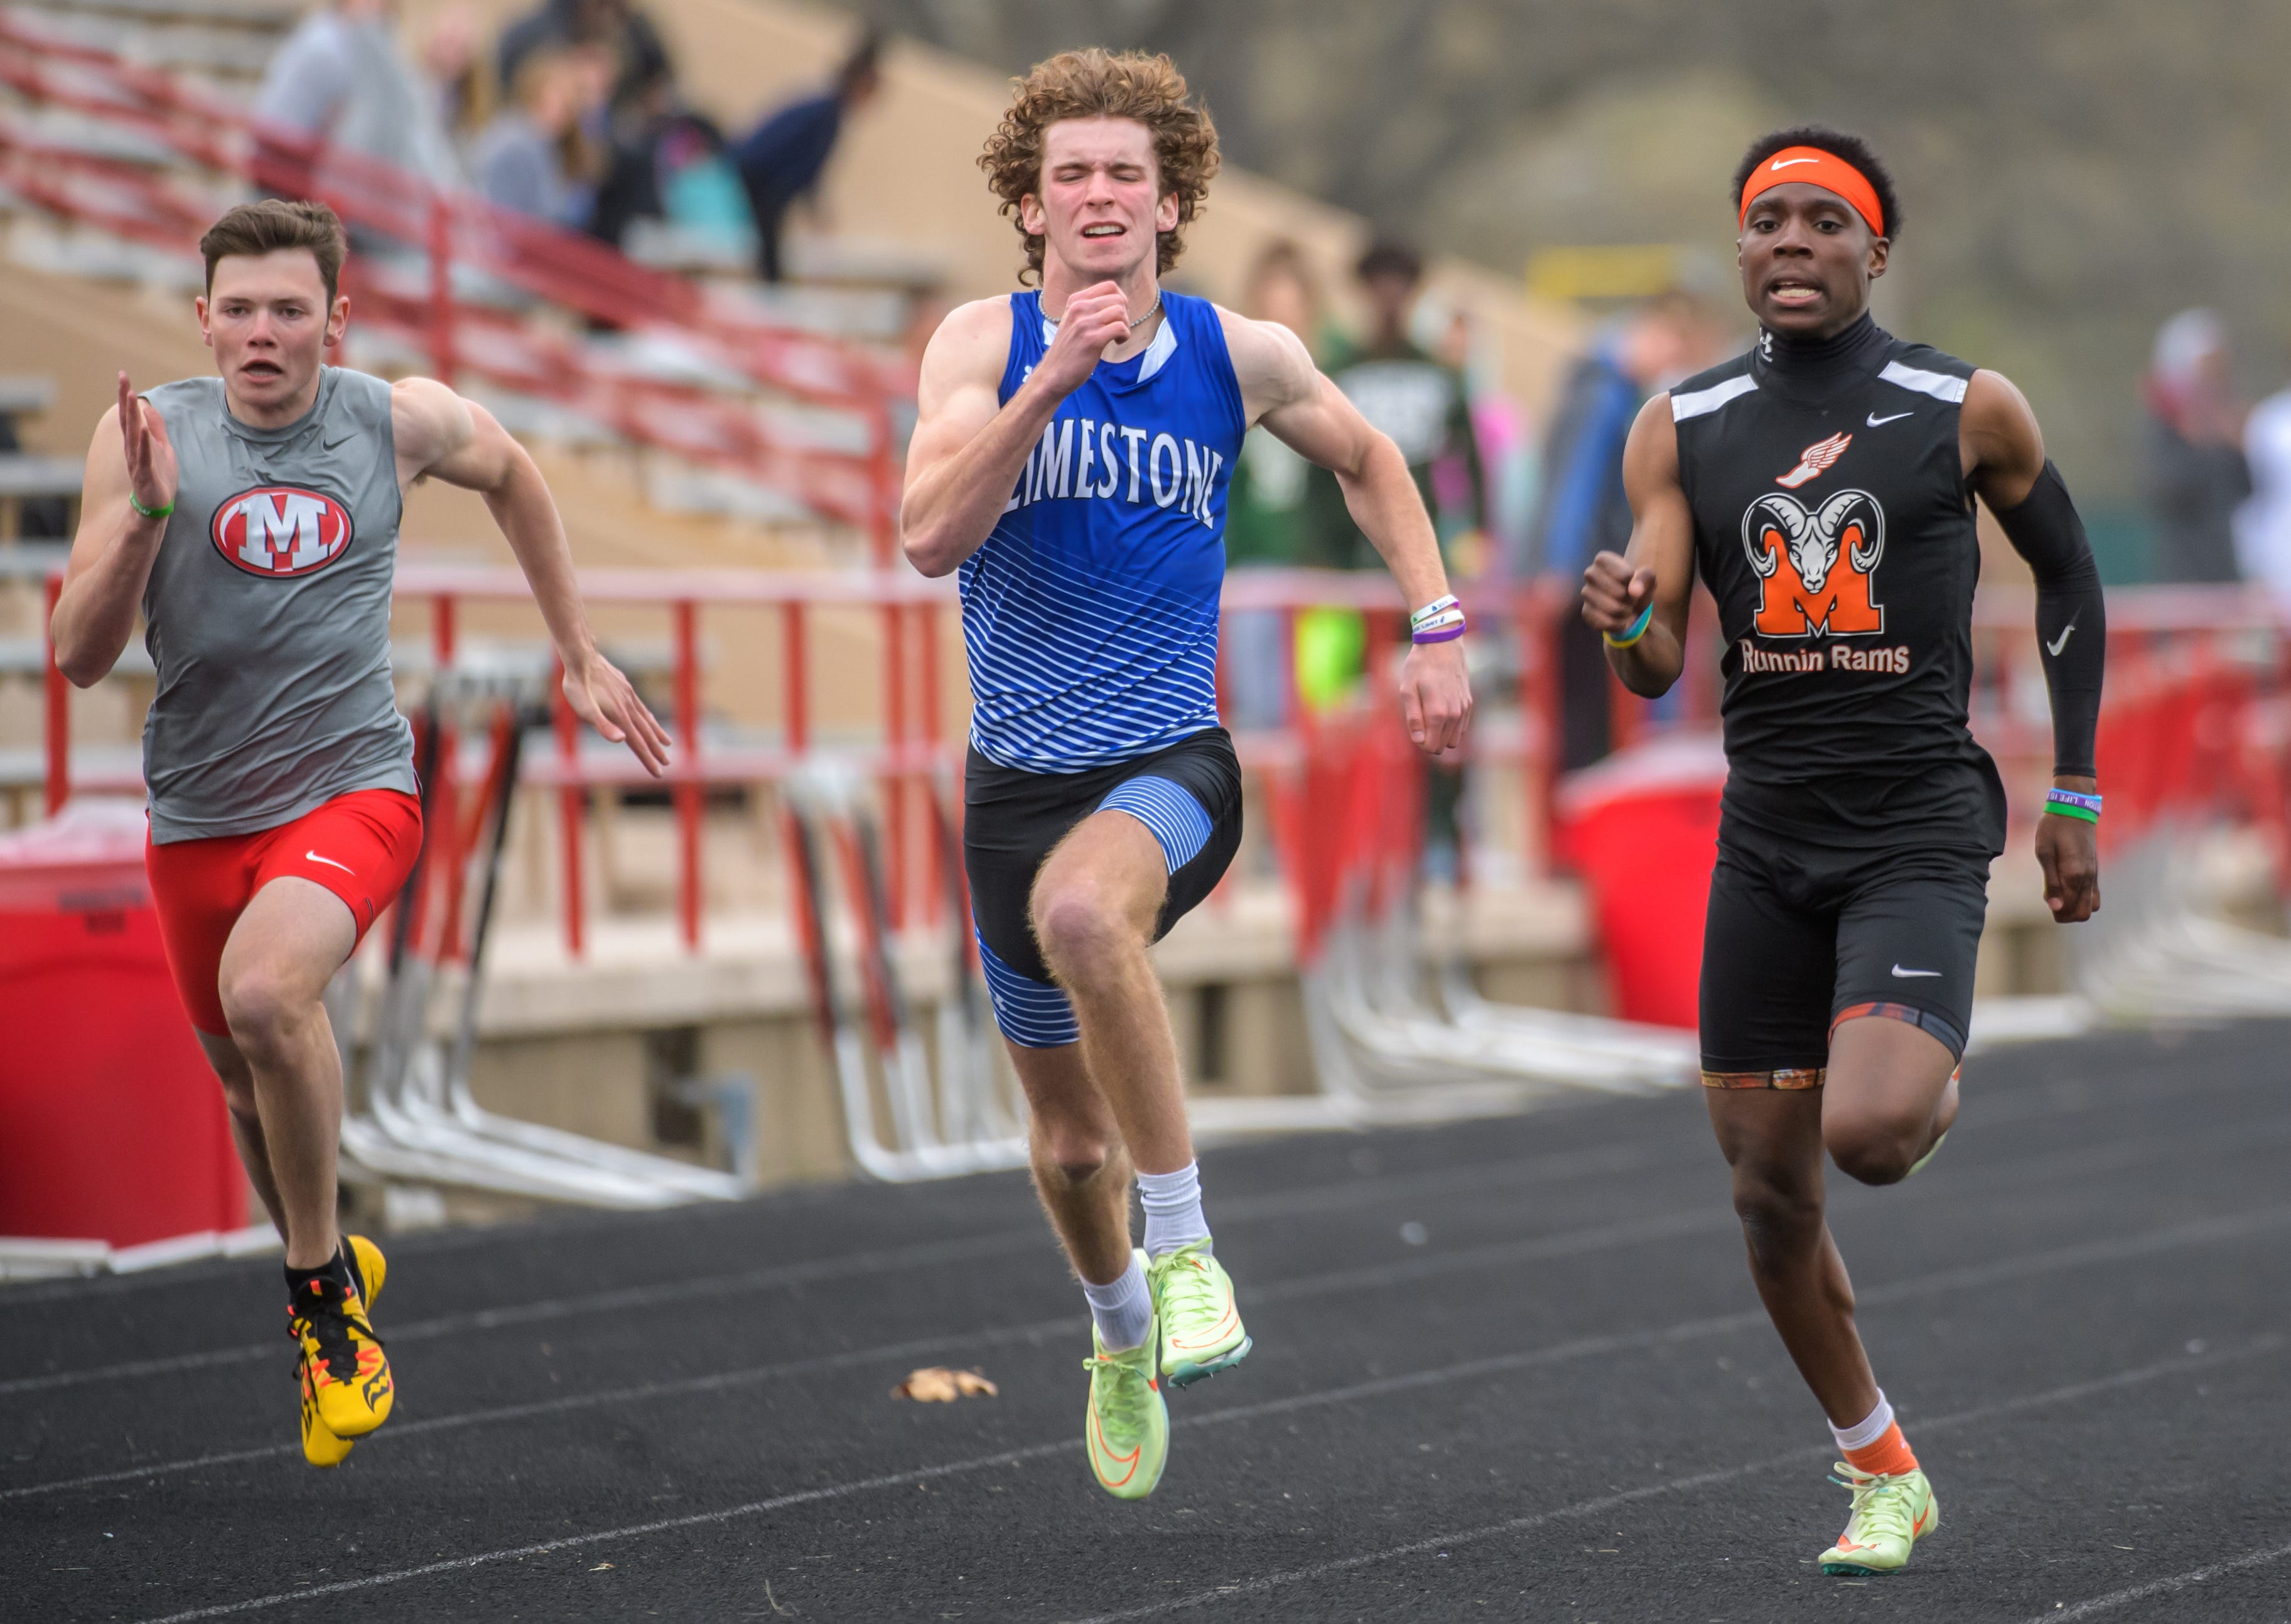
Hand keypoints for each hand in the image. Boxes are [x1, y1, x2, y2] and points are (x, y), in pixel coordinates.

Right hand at [117, 371, 176, 518]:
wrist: (157, 506)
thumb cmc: (160, 477)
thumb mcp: (163, 448)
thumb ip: (156, 429)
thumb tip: (147, 407)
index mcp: (136, 441)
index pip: (129, 414)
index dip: (126, 395)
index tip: (124, 376)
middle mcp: (132, 448)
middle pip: (127, 419)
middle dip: (125, 398)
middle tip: (123, 378)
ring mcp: (137, 461)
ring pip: (133, 435)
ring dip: (132, 415)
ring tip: (132, 396)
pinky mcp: (144, 474)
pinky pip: (143, 457)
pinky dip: (143, 443)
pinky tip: (143, 430)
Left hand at [563, 650, 672, 777]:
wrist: (581, 657)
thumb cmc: (578, 685)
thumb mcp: (584, 709)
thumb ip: (603, 725)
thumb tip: (622, 740)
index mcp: (620, 717)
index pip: (637, 743)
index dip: (648, 759)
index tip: (658, 773)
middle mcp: (628, 708)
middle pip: (645, 734)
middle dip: (656, 750)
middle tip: (667, 764)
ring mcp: (628, 697)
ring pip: (646, 720)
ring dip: (656, 734)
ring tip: (667, 743)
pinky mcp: (625, 688)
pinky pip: (641, 707)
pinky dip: (649, 717)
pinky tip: (649, 718)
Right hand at [1030, 282, 1135, 396]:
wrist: (1053, 374)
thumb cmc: (1069, 350)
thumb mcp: (1074, 321)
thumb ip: (1090, 308)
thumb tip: (1120, 300)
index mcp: (1075, 300)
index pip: (1110, 286)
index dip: (1121, 300)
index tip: (1116, 316)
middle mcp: (1079, 308)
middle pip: (1118, 299)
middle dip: (1125, 314)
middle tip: (1118, 329)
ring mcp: (1084, 323)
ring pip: (1120, 311)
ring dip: (1126, 325)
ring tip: (1117, 337)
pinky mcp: (1092, 339)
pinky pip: (1120, 327)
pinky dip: (1125, 335)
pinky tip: (1117, 342)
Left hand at [1398, 638, 1471, 758]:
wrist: (1442, 644)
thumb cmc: (1420, 666)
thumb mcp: (1407, 690)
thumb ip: (1413, 718)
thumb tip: (1420, 741)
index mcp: (1437, 713)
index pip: (1431, 746)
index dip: (1420, 742)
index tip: (1414, 727)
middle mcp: (1454, 714)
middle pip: (1443, 746)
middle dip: (1430, 740)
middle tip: (1420, 719)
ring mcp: (1463, 709)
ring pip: (1454, 739)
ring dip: (1441, 734)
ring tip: (1429, 715)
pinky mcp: (1468, 703)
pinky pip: (1461, 728)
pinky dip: (1451, 726)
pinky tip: (1441, 711)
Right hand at [1580, 550, 1653, 637]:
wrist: (1631, 605)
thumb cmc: (1637, 586)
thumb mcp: (1648, 578)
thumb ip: (1644, 578)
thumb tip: (1633, 591)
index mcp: (1603, 560)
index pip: (1618, 571)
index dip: (1628, 579)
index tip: (1631, 580)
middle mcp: (1590, 574)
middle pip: (1615, 591)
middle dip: (1629, 598)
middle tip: (1632, 598)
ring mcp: (1586, 593)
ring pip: (1611, 608)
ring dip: (1625, 612)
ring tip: (1628, 609)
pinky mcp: (1586, 612)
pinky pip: (1605, 622)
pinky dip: (1618, 624)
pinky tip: (1621, 620)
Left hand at [2034, 781, 2100, 922]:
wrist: (2074, 808)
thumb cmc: (2054, 829)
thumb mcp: (2044, 853)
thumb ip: (2051, 882)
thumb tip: (2054, 907)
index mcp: (2075, 875)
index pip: (2070, 909)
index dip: (2056, 912)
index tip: (2045, 899)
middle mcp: (2089, 878)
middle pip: (2084, 913)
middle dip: (2067, 914)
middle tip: (2051, 899)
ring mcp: (2094, 875)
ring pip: (2092, 906)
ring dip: (2075, 907)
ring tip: (2058, 893)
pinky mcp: (2095, 870)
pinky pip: (2095, 894)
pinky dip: (2082, 898)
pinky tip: (2067, 887)